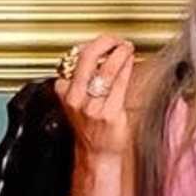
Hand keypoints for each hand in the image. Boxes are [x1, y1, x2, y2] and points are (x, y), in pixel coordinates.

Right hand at [56, 33, 139, 159]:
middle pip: (86, 58)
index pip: (72, 60)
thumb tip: (95, 56)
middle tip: (114, 39)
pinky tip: (130, 62)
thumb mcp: (76, 103)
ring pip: (105, 69)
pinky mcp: (109, 113)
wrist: (96, 155)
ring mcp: (92, 106)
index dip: (88, 46)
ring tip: (126, 47)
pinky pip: (119, 83)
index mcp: (64, 92)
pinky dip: (126, 67)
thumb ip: (79, 81)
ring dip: (118, 52)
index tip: (101, 44)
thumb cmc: (90, 129)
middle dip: (103, 42)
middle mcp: (76, 99)